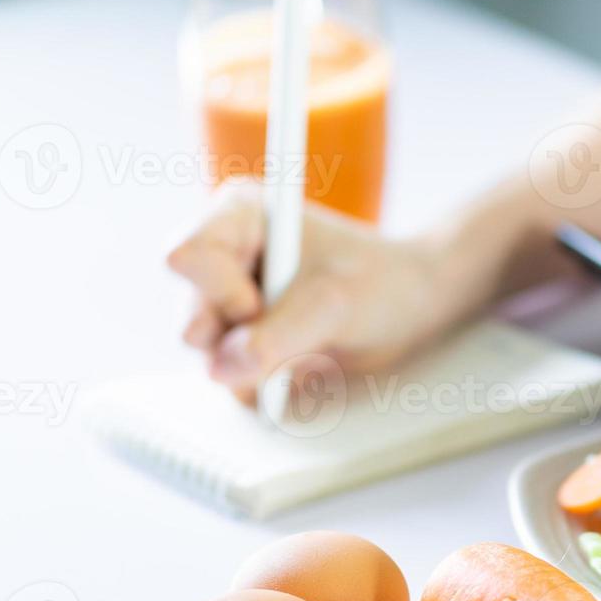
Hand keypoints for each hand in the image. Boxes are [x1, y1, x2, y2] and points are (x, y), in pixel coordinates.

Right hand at [167, 181, 472, 402]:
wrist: (412, 307)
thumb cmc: (382, 283)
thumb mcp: (336, 303)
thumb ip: (278, 334)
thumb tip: (219, 370)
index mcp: (237, 217)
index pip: (187, 258)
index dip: (221, 293)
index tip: (260, 304)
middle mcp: (223, 260)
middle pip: (192, 316)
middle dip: (241, 338)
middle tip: (295, 334)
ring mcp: (228, 308)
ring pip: (210, 357)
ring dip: (259, 366)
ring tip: (310, 346)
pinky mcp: (241, 347)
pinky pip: (233, 381)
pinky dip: (270, 383)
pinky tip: (306, 364)